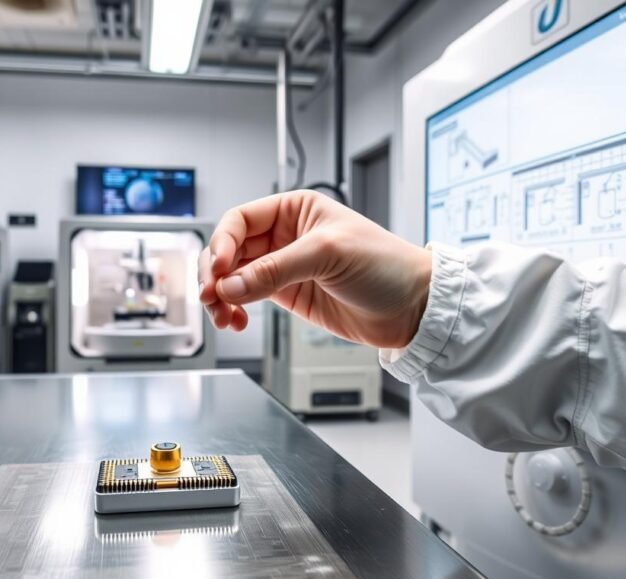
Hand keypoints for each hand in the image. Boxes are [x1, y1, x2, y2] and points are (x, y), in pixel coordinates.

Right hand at [198, 190, 432, 348]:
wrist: (412, 307)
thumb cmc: (384, 265)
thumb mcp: (328, 255)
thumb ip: (275, 270)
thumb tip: (231, 286)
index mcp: (294, 209)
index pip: (240, 221)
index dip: (223, 243)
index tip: (221, 270)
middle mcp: (284, 235)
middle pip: (229, 250)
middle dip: (216, 274)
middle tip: (213, 297)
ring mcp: (283, 267)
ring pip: (233, 278)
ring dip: (220, 296)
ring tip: (224, 316)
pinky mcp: (287, 295)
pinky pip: (246, 299)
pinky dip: (234, 310)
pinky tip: (237, 320)